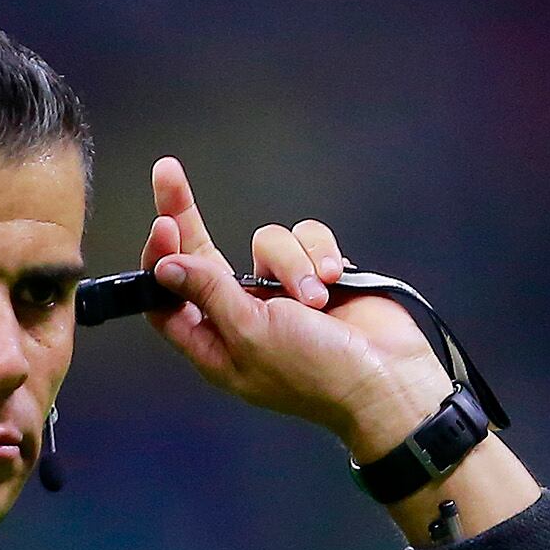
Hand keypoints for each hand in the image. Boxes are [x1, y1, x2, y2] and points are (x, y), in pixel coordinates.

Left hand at [136, 157, 454, 461]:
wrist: (387, 377)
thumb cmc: (317, 372)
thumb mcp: (251, 334)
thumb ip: (208, 293)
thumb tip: (165, 266)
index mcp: (216, 343)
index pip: (169, 296)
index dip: (161, 258)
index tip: (164, 223)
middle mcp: (244, 316)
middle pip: (202, 256)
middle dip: (187, 214)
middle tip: (167, 172)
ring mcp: (282, 293)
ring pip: (267, 242)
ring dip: (293, 263)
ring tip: (316, 298)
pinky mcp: (319, 273)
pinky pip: (307, 238)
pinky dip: (321, 253)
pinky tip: (337, 278)